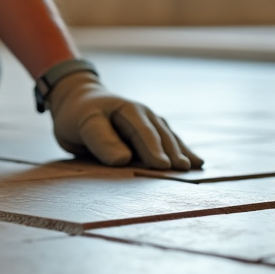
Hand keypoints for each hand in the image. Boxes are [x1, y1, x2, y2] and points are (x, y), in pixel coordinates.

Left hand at [47, 73, 202, 170]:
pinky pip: (168, 142)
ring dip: (181, 152)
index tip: (163, 166)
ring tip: (195, 167)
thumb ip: (101, 140)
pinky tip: (196, 163)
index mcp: (127, 110)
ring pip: (169, 138)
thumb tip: (123, 159)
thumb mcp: (83, 124)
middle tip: (184, 170)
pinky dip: (181, 151)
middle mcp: (144, 115)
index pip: (142, 132)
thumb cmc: (77, 115)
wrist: (78, 103)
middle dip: (173, 152)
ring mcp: (150, 123)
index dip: (152, 148)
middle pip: (161, 135)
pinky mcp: (151, 133)